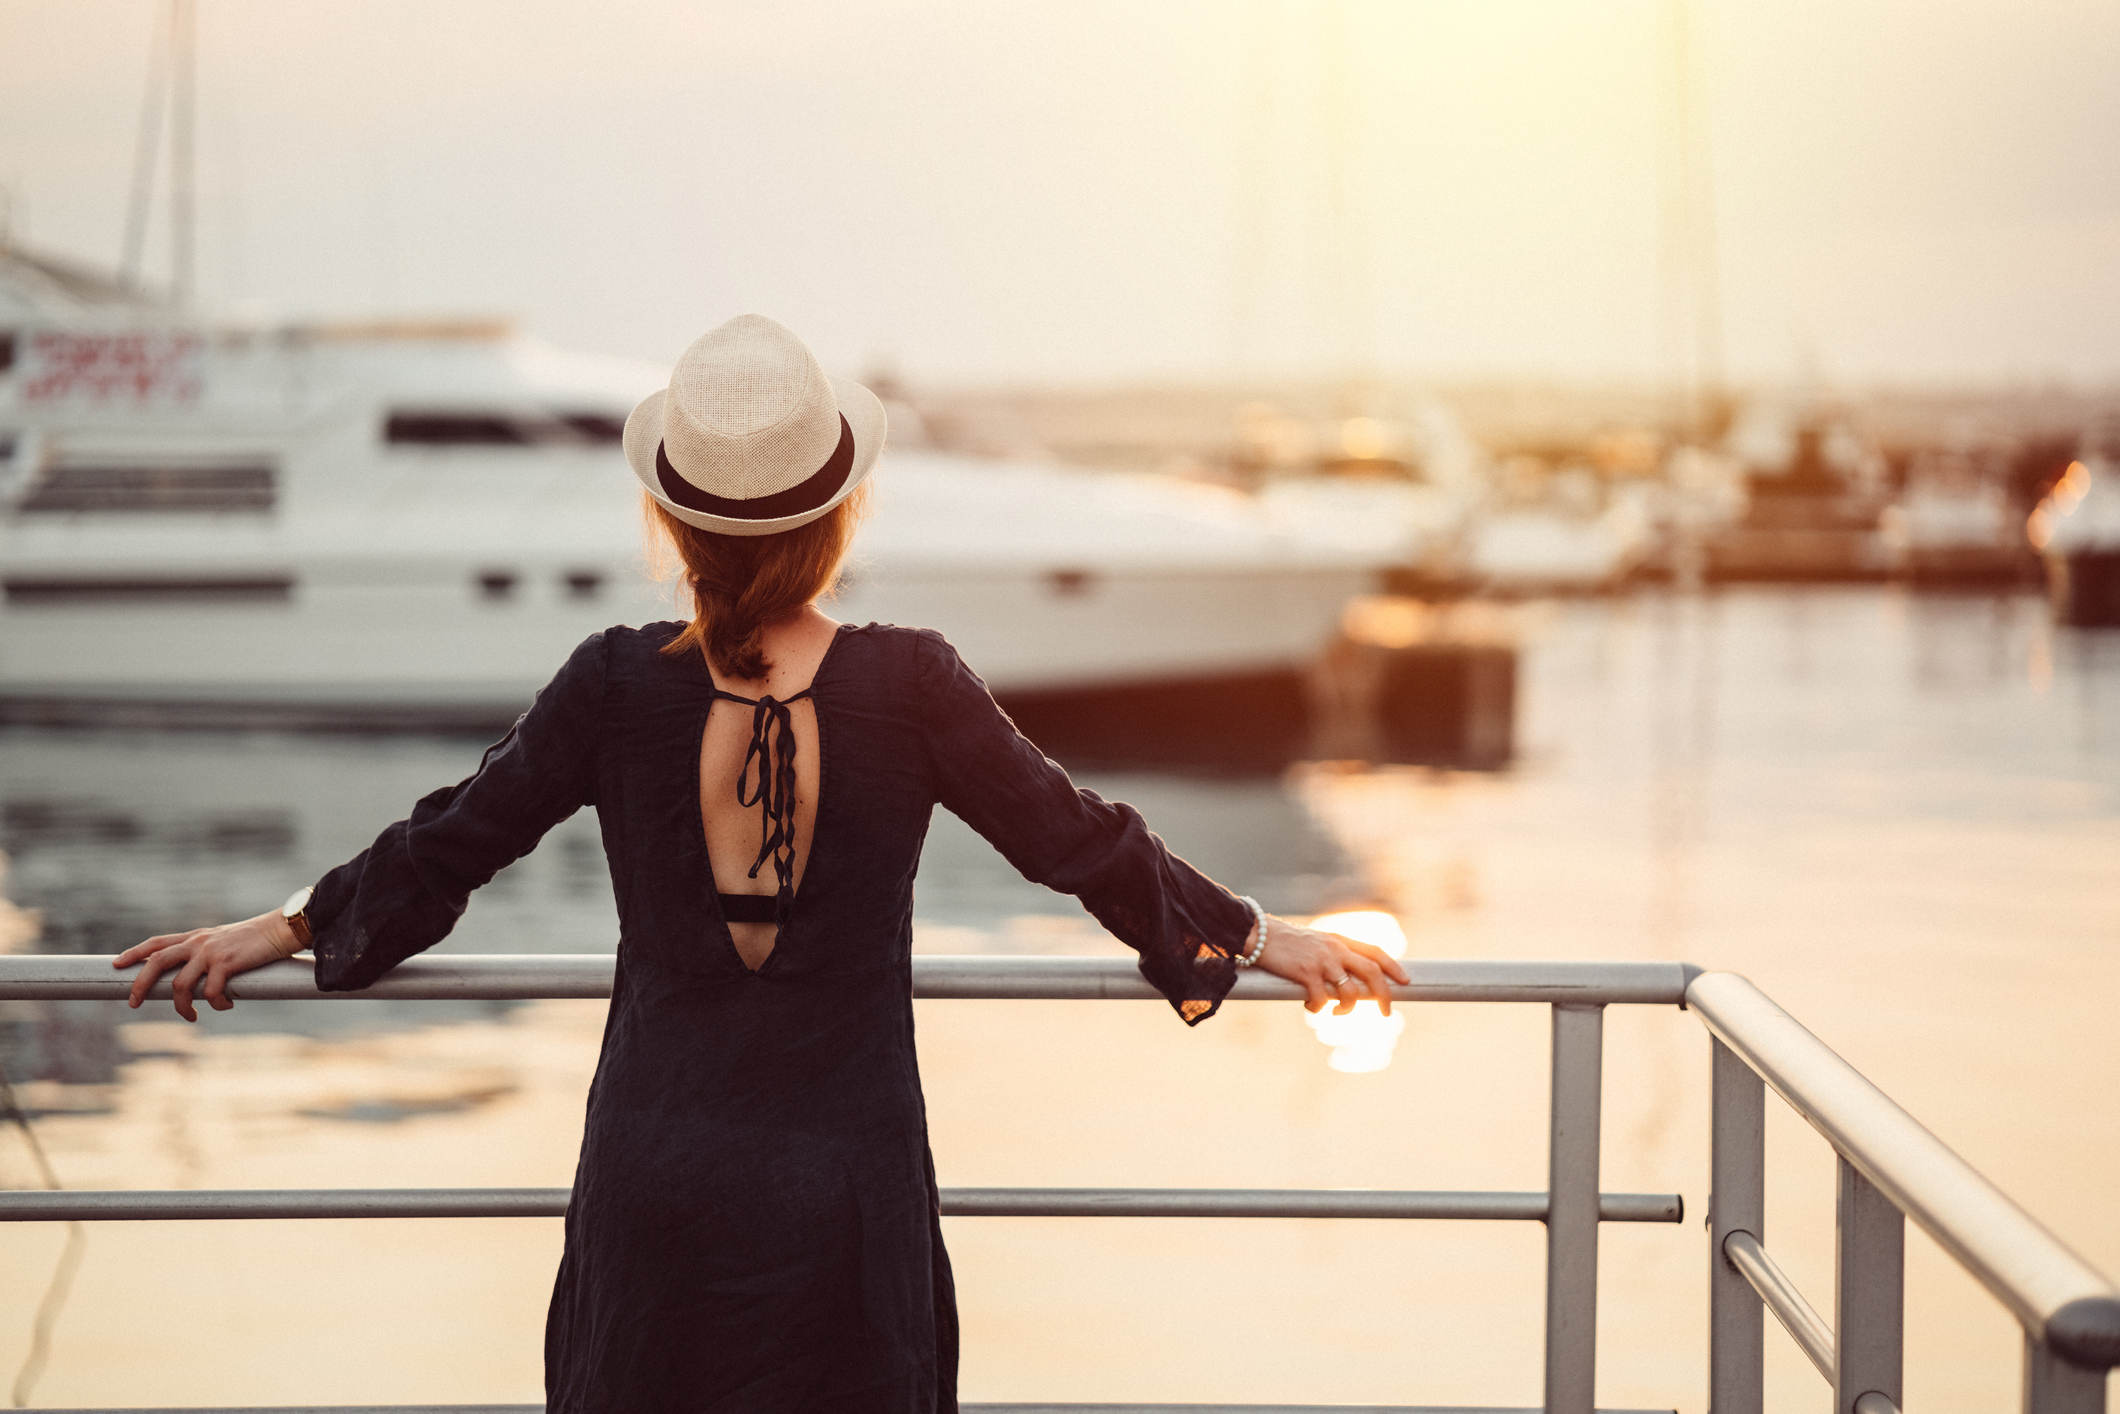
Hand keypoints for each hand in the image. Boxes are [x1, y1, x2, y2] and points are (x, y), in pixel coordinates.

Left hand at [113, 911, 300, 1021]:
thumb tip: (200, 976)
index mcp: (196, 937)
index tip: (117, 964)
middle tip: (134, 1003)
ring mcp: (210, 953)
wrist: (281, 929)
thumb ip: (209, 953)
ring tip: (191, 1017)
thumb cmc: (258, 938)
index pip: (157, 943)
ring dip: (182, 1007)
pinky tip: (227, 1006)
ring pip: (180, 985)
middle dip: (140, 984)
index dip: (134, 953)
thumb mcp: (226, 941)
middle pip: (156, 962)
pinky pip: (211, 992)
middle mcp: (198, 942)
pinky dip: (216, 1005)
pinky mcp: (226, 964)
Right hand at [1253, 915, 1410, 1015]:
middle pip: (1372, 972)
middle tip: (1386, 1013)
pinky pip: (1321, 999)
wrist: (1258, 934)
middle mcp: (1335, 948)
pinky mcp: (1305, 973)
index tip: (1406, 980)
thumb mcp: (1316, 942)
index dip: (1393, 967)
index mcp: (1340, 940)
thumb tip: (1345, 980)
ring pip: (1349, 991)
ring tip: (1338, 1012)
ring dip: (1347, 1008)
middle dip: (1384, 995)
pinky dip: (1318, 1009)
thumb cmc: (1286, 942)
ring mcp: (1321, 960)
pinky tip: (1310, 1007)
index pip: (1375, 952)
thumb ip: (1333, 955)